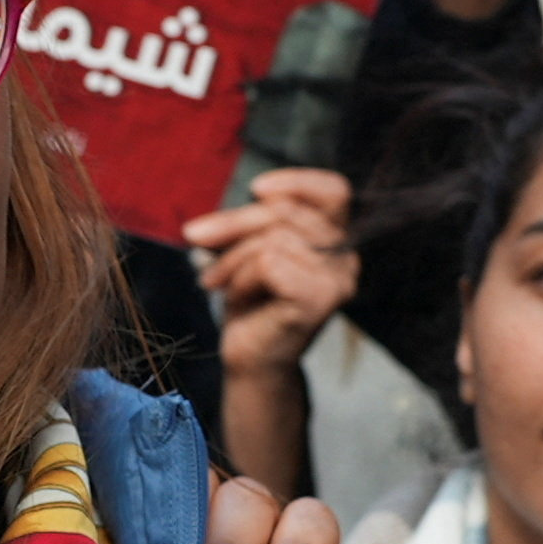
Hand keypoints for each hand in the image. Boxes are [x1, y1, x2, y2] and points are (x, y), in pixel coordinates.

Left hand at [180, 169, 359, 377]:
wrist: (250, 362)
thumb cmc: (251, 305)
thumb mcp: (250, 250)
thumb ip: (256, 221)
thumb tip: (247, 196)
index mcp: (337, 241)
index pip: (334, 191)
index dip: (297, 181)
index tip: (256, 188)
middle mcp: (346, 259)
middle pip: (288, 211)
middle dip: (234, 223)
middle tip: (196, 237)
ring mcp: (336, 281)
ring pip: (273, 237)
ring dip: (232, 258)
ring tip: (217, 279)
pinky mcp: (318, 299)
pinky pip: (268, 262)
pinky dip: (241, 277)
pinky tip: (235, 297)